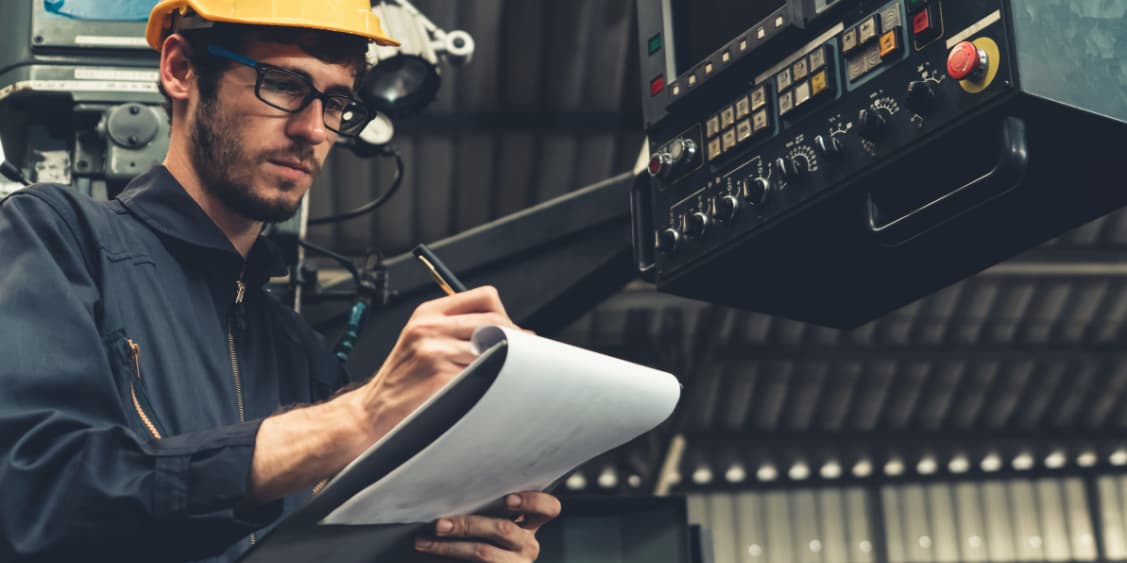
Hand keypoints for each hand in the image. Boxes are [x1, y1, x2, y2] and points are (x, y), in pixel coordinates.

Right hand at [355, 286, 516, 443]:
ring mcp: (434, 350)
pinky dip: (493, 380)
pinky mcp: (440, 375)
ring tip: (506, 374)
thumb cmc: (403, 380)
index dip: (505, 315)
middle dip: (515, 340)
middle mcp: (430, 326)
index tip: (515, 334)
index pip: (484, 297)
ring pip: (493, 347)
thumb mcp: (423, 340)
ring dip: (507, 362)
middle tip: (521, 358)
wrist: (374, 410)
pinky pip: (482, 372)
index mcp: (428, 313)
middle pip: (494, 321)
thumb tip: (511, 332)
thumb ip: (457, 329)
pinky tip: (489, 387)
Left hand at [415, 492, 561, 561]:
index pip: (548, 508)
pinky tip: (429, 552)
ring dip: (450, 546)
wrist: (478, 560)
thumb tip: (455, 479)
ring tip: (426, 541)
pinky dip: (446, 558)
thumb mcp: (490, 517)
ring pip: (484, 552)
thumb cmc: (479, 534)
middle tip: (440, 523)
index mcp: (530, 524)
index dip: (533, 502)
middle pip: (504, 529)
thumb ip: (486, 502)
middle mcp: (526, 545)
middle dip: (468, 524)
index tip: (508, 499)